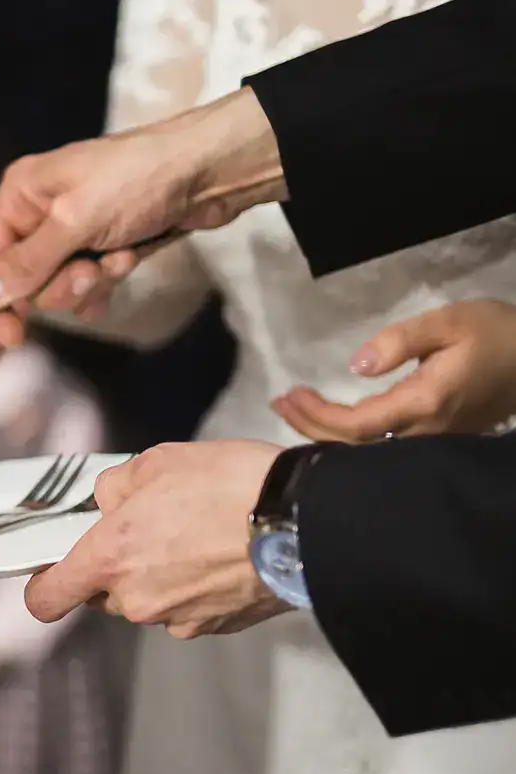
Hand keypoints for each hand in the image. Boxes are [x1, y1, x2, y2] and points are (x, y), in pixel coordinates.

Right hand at [0, 88, 285, 345]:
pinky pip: (88, 282)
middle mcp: (39, 213)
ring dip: (90, 281)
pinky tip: (128, 263)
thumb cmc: (137, 182)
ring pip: (59, 285)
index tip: (14, 337)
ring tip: (119, 259)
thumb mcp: (75, 222)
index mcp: (20, 195)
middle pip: (24, 278)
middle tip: (91, 272)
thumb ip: (26, 264)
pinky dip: (106, 282)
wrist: (211, 169)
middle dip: (60, 284)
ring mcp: (72, 230)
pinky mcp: (103, 244)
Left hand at [25, 440, 288, 638]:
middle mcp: (138, 600)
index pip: (47, 599)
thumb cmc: (229, 484)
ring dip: (160, 575)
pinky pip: (188, 608)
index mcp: (110, 559)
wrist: (304, 518)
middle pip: (104, 594)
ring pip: (149, 600)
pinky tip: (220, 553)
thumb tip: (108, 503)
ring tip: (196, 534)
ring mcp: (180, 619)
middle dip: (117, 566)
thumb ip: (115, 487)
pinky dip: (196, 587)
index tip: (53, 568)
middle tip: (149, 527)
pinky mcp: (217, 626)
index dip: (44, 584)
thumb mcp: (157, 462)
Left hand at [273, 300, 515, 440]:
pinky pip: (386, 447)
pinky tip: (331, 420)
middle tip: (279, 402)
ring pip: (369, 451)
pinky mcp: (440, 438)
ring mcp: (435, 440)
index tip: (288, 393)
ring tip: (294, 409)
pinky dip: (351, 436)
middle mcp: (427, 431)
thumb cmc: (494, 333)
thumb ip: (400, 341)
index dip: (317, 415)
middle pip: (355, 445)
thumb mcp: (447, 322)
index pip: (357, 425)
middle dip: (311, 426)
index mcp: (425, 403)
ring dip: (327, 432)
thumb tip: (356, 365)